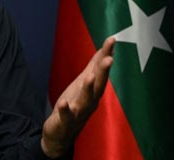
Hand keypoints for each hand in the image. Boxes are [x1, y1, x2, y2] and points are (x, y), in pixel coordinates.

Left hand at [41, 37, 114, 157]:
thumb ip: (93, 68)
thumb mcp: (83, 84)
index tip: (112, 39)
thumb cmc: (75, 105)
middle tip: (109, 58)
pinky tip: (63, 102)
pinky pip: (66, 115)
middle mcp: (90, 101)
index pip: (102, 71)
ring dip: (88, 88)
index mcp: (94, 91)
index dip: (106, 55)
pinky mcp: (65, 121)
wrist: (62, 133)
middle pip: (99, 85)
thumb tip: (104, 50)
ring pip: (86, 100)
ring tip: (90, 76)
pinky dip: (66, 109)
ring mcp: (78, 112)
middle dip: (103, 72)